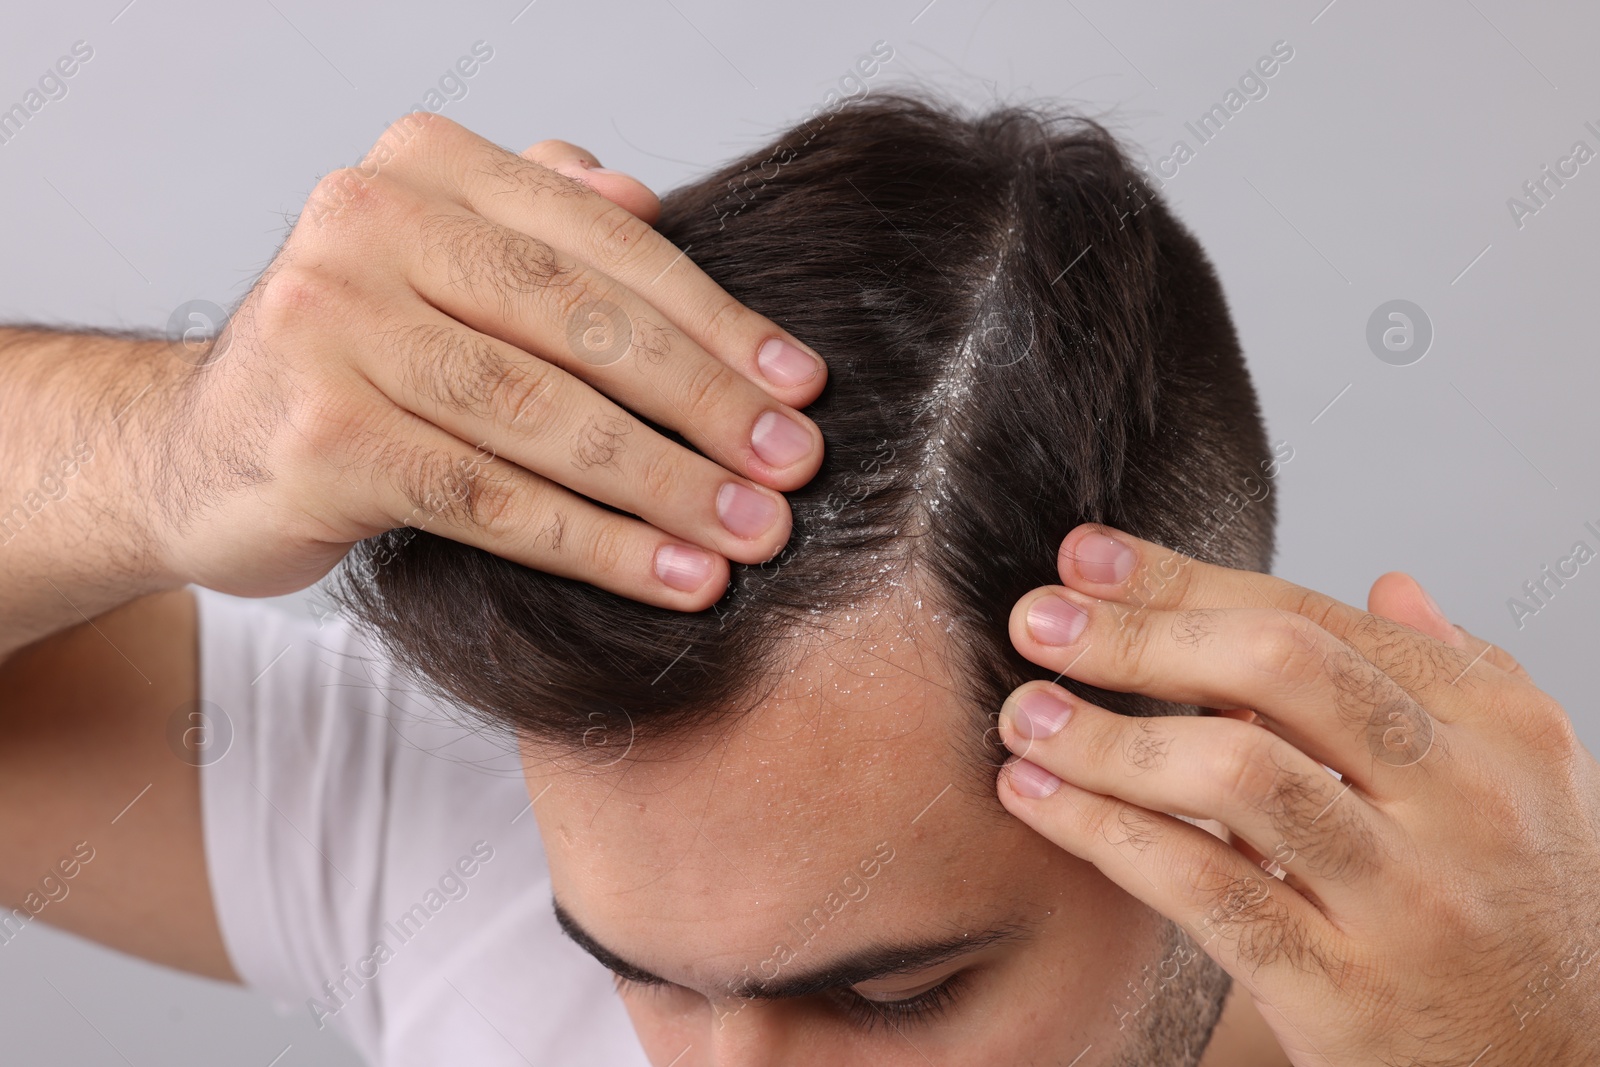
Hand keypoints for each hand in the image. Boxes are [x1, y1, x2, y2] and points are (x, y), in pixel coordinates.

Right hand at [152, 115, 824, 608]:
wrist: (203, 452)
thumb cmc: (356, 360)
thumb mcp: (441, 266)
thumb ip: (538, 218)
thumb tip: (651, 197)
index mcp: (421, 168)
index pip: (602, 240)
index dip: (715, 318)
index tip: (801, 385)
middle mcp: (365, 225)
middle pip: (580, 322)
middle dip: (705, 404)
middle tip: (795, 466)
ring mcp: (329, 327)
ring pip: (542, 416)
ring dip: (668, 485)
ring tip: (753, 535)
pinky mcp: (319, 437)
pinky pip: (490, 498)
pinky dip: (596, 545)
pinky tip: (675, 576)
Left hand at [994, 524, 1599, 1064]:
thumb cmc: (1522, 916)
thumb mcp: (1526, 783)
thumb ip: (1453, 679)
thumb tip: (1388, 584)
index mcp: (1495, 723)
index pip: (1313, 616)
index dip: (1183, 580)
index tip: (1085, 558)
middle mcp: (1464, 796)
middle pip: (1275, 669)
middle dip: (1138, 638)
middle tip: (1035, 623)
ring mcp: (1409, 896)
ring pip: (1234, 774)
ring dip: (1105, 737)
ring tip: (1023, 717)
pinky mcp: (1348, 990)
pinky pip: (1206, 887)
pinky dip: (1106, 832)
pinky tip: (1040, 801)